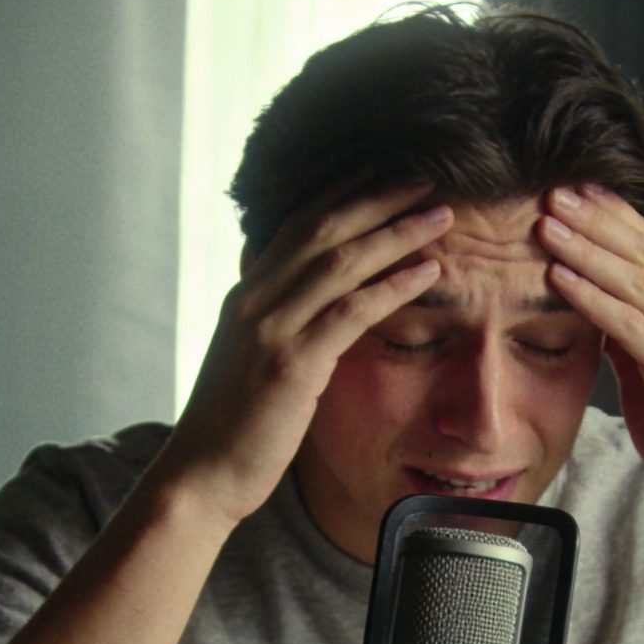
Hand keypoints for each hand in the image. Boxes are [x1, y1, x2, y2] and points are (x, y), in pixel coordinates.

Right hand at [155, 182, 449, 527]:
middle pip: (323, 229)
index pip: (296, 224)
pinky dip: (393, 286)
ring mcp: (271, 329)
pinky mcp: (291, 365)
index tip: (380, 168)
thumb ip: (274, 323)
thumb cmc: (232, 426)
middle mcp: (254, 300)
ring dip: (397, 233)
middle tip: (425, 176)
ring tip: (441, 216)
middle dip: (378, 198)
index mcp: (246, 295)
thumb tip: (300, 300)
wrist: (201, 475)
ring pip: (342, 262)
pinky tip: (429, 273)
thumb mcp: (247, 359)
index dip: (341, 192)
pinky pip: (351, 312)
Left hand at [539, 185, 643, 532]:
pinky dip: (593, 297)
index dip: (612, 216)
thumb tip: (594, 306)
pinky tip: (561, 278)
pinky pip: (630, 324)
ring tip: (549, 224)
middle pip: (643, 252)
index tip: (573, 192)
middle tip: (554, 192)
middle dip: (596, 219)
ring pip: (636, 281)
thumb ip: (629, 336)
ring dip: (587, 249)